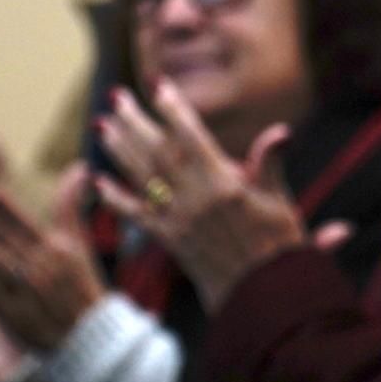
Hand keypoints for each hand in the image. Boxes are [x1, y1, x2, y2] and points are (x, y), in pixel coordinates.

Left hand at [0, 168, 105, 351]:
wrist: (87, 333)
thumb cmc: (81, 283)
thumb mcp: (79, 243)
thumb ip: (71, 206)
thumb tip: (78, 169)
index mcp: (55, 248)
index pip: (22, 220)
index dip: (1, 206)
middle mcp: (38, 267)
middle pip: (3, 237)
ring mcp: (24, 290)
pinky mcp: (12, 311)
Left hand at [95, 82, 305, 309]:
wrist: (264, 296)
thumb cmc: (280, 248)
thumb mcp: (282, 202)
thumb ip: (271, 165)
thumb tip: (279, 132)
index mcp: (224, 185)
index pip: (192, 138)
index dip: (174, 110)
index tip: (158, 85)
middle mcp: (195, 200)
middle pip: (158, 152)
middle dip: (135, 122)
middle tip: (116, 96)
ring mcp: (178, 221)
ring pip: (142, 178)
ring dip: (119, 149)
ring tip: (103, 125)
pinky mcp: (169, 241)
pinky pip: (137, 217)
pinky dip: (116, 199)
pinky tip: (98, 181)